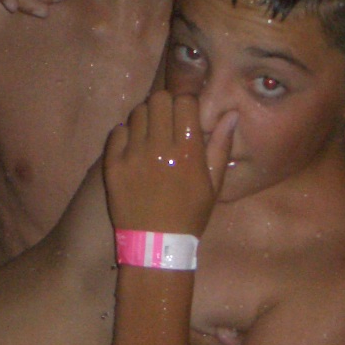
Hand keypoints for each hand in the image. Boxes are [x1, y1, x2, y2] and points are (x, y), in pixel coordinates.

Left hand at [103, 91, 232, 235]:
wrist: (156, 245)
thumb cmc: (190, 214)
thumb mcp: (213, 184)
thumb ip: (221, 146)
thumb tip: (232, 114)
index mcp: (188, 151)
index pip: (184, 101)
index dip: (186, 104)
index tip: (185, 115)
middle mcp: (159, 148)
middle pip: (158, 99)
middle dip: (165, 105)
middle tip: (166, 121)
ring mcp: (133, 156)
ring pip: (137, 112)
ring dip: (145, 118)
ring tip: (150, 135)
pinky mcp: (113, 165)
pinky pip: (117, 132)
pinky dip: (125, 135)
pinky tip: (133, 148)